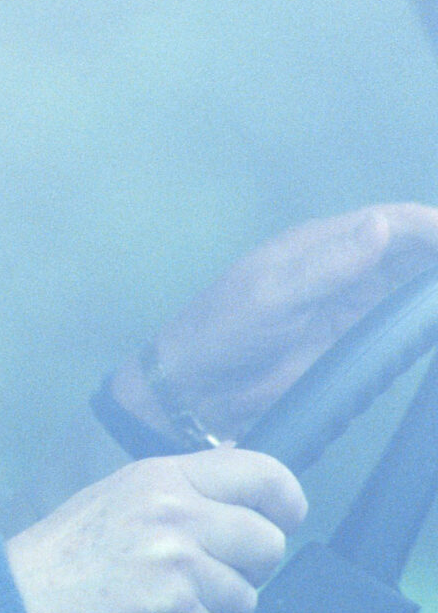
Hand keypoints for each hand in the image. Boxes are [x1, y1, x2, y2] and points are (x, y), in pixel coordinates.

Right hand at [5, 450, 305, 612]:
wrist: (13, 604)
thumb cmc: (57, 559)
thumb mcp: (116, 497)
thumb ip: (179, 490)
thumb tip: (241, 482)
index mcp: (161, 476)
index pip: (261, 473)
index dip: (284, 501)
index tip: (282, 518)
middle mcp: (173, 509)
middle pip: (267, 542)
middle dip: (246, 570)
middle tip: (203, 578)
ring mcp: (174, 557)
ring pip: (246, 596)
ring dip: (213, 612)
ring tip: (163, 605)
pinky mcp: (171, 605)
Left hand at [116, 203, 437, 442]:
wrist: (197, 390)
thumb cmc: (223, 333)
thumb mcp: (271, 296)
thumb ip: (327, 265)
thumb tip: (381, 225)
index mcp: (321, 244)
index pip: (394, 222)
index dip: (436, 227)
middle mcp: (345, 267)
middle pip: (414, 249)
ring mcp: (353, 303)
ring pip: (414, 283)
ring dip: (436, 286)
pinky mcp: (355, 338)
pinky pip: (403, 320)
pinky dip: (426, 317)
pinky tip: (436, 322)